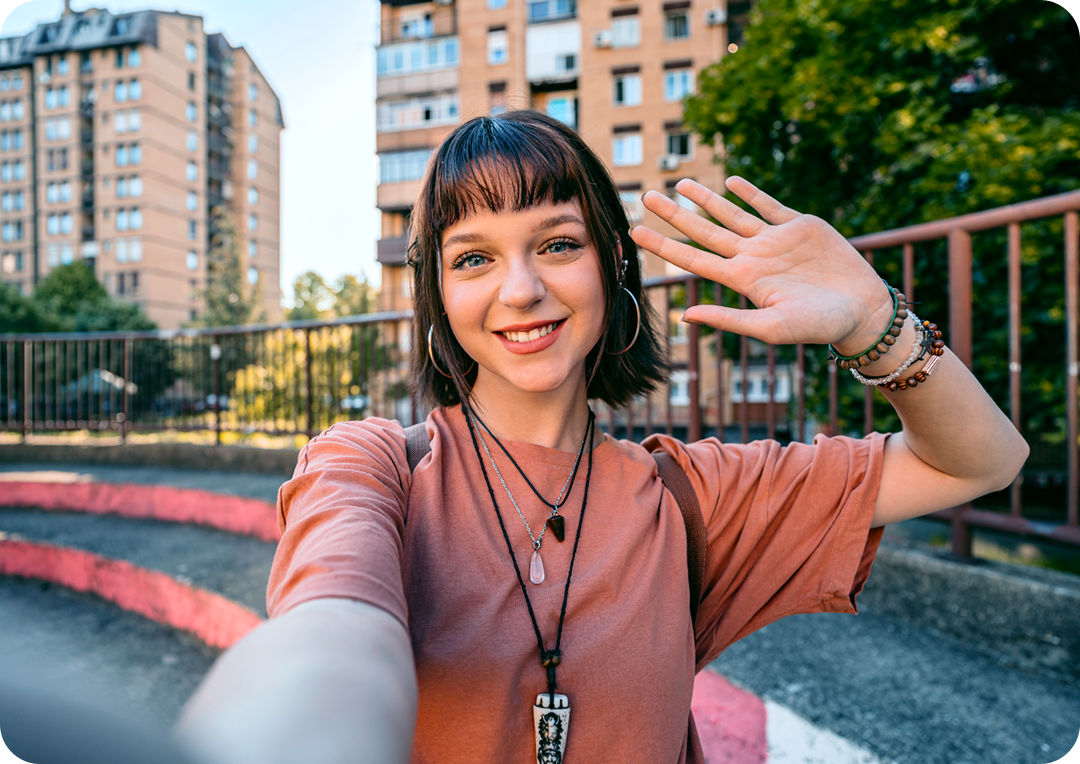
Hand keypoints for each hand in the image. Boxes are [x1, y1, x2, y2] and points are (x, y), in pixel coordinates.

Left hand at [630, 177, 892, 349]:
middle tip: (646, 196)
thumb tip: (686, 316)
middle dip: (674, 214)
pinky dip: (748, 193)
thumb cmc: (818, 326)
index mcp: (742, 280)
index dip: (663, 244)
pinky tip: (730, 182)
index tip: (636, 231)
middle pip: (704, 231)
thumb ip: (728, 320)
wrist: (861, 311)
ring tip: (680, 183)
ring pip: (731, 214)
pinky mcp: (799, 226)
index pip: (692, 258)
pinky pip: (767, 206)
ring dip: (705, 199)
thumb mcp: (770, 327)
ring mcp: (774, 240)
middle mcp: (752, 257)